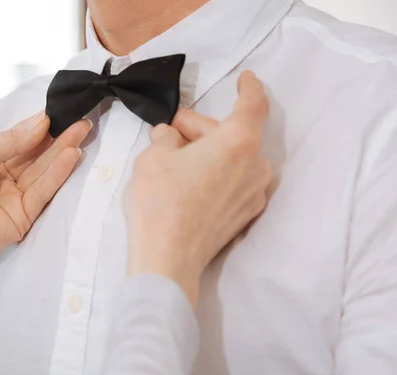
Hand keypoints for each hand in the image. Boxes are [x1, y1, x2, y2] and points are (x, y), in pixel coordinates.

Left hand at [0, 112, 91, 306]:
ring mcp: (15, 199)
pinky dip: (57, 174)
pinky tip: (71, 155)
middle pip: (37, 156)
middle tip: (83, 121)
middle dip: (59, 138)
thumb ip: (9, 140)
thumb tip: (42, 122)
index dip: (41, 128)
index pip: (22, 142)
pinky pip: (43, 193)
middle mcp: (5, 179)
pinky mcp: (23, 218)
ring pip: (44, 172)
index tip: (62, 112)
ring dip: (63, 153)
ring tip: (82, 132)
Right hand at [125, 71, 271, 305]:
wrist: (168, 261)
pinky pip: (234, 182)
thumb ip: (166, 138)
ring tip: (176, 158)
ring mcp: (254, 194)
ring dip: (209, 152)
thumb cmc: (160, 202)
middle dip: (202, 128)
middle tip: (171, 130)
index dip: (249, 88)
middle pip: (234, 134)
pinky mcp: (246, 216)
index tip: (246, 78)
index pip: (253, 104)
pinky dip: (216, 174)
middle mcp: (256, 166)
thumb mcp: (153, 158)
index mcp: (238, 142)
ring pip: (234, 159)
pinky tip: (189, 182)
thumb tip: (169, 136)